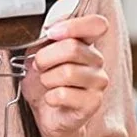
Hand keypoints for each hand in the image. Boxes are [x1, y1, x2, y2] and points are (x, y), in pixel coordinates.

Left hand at [21, 14, 109, 136]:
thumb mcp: (38, 52)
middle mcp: (96, 60)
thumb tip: (50, 27)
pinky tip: (52, 98)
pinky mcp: (93, 103)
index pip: (97, 24)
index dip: (74, 25)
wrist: (45, 112)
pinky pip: (64, 94)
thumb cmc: (43, 79)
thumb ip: (46, 37)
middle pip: (73, 48)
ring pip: (68, 72)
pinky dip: (49, 96)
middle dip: (45, 57)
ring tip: (46, 83)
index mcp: (85, 42)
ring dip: (46, 79)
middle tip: (38, 66)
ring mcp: (98, 82)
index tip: (51, 32)